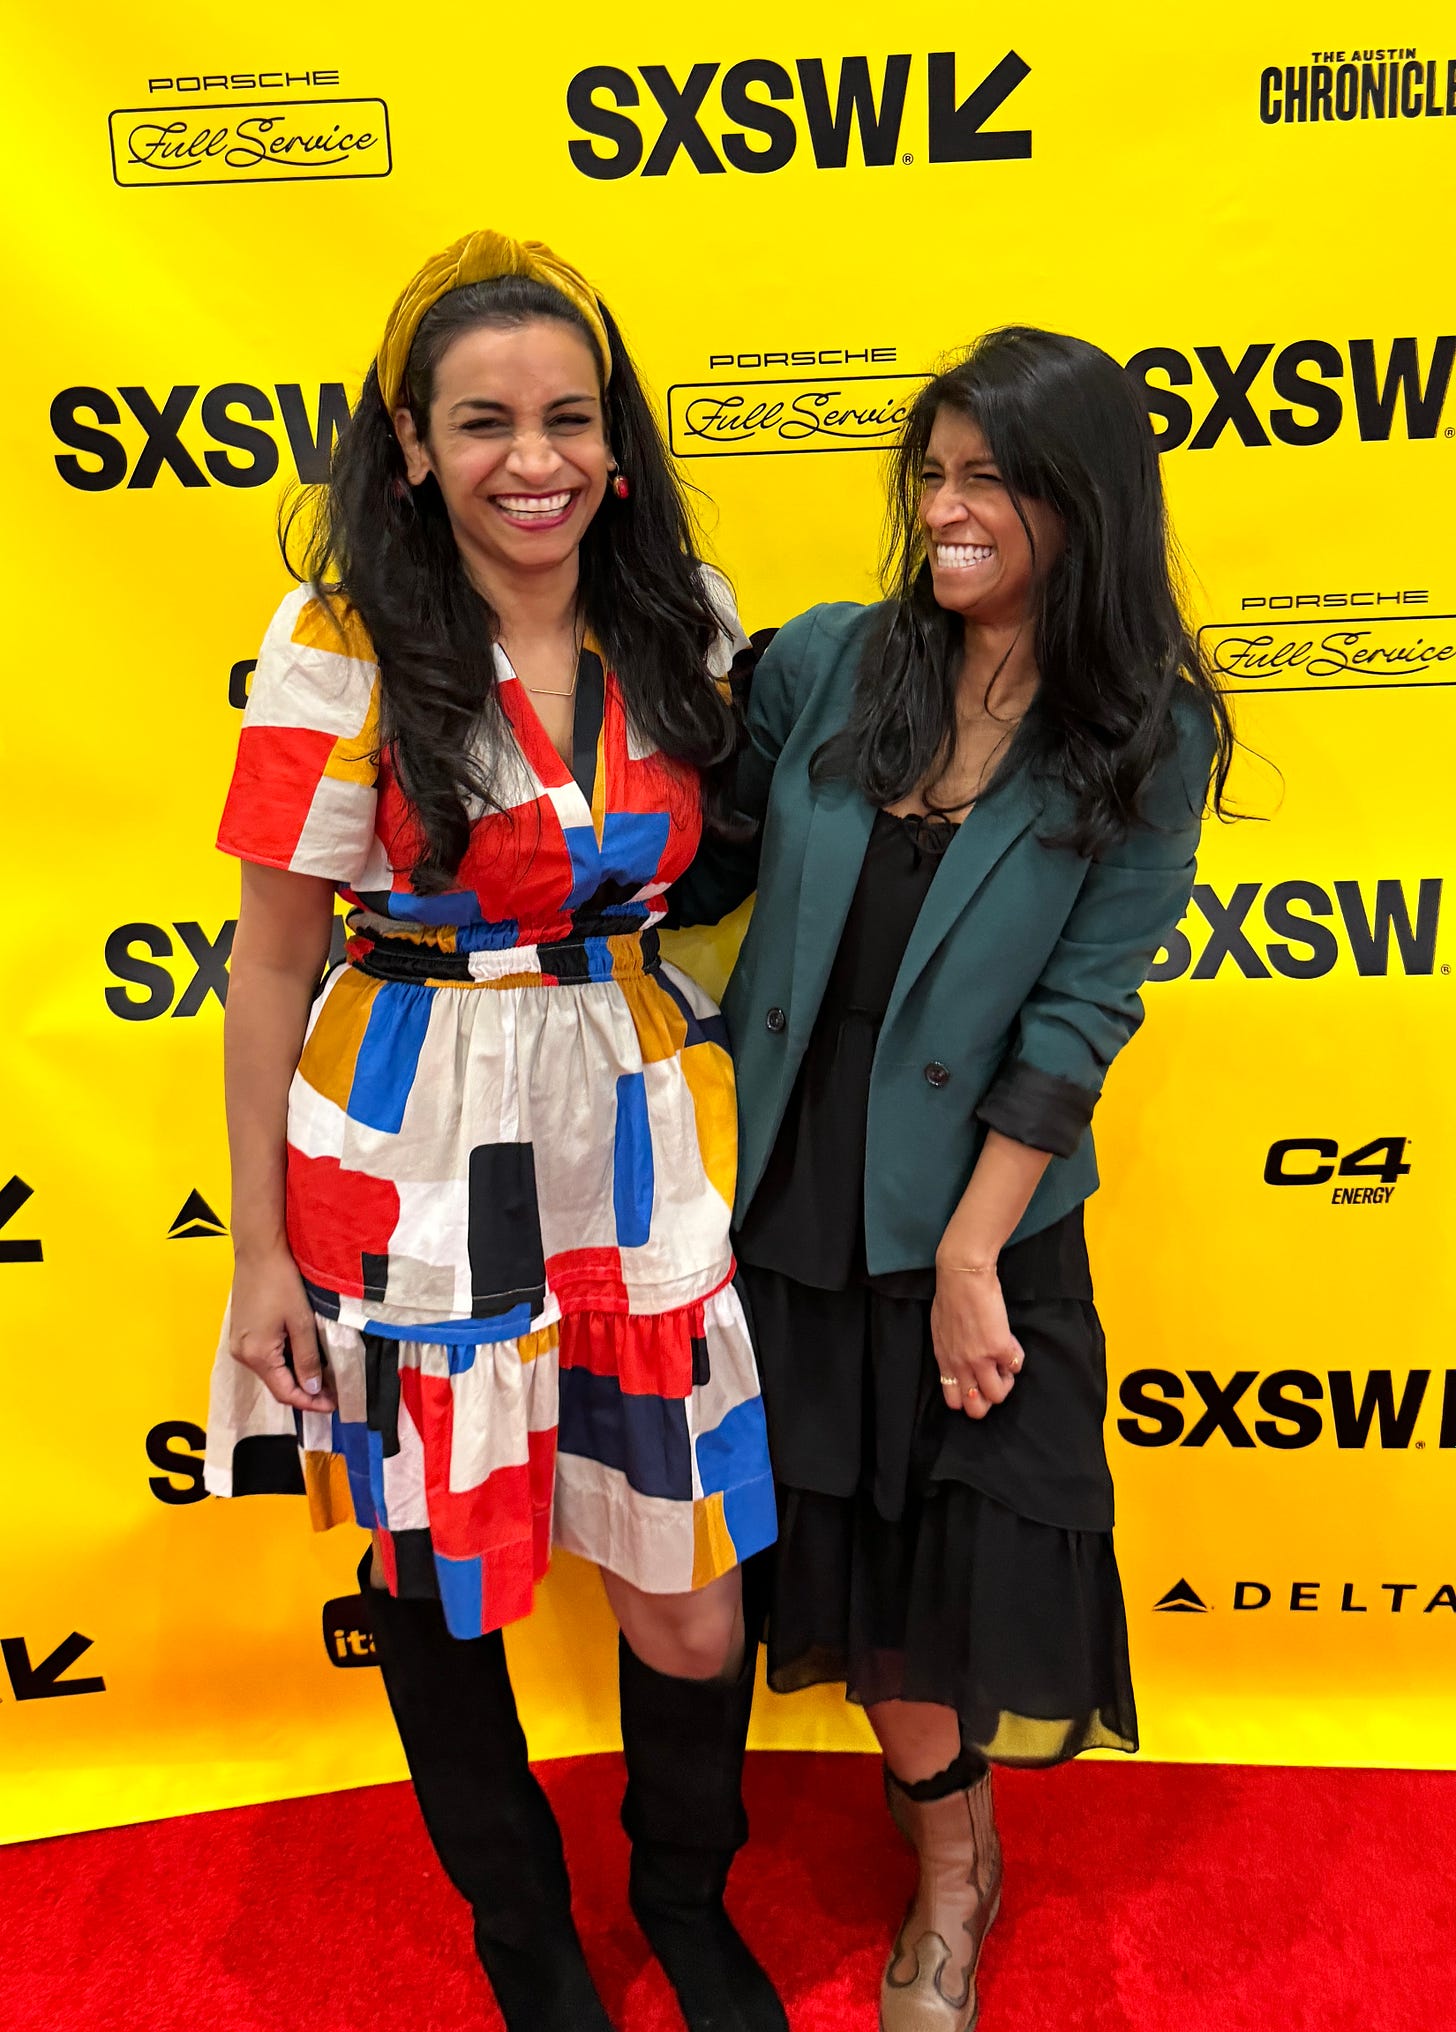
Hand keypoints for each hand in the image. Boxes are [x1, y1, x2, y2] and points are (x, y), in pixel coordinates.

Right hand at [229, 1246, 335, 1413]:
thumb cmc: (280, 1282)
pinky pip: (266, 1357)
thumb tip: (312, 1389)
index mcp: (257, 1355)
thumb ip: (307, 1358)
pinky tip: (304, 1358)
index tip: (334, 1405)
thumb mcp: (301, 1321)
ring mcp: (240, 1343)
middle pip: (276, 1384)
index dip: (310, 1403)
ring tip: (323, 1377)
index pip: (285, 1393)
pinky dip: (286, 1362)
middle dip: (305, 1392)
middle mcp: (243, 1354)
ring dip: (296, 1377)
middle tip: (333, 1393)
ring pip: (272, 1371)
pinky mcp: (242, 1332)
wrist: (258, 1251)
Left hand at [929, 1264, 1024, 1420]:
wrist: (963, 1276)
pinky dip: (1016, 1357)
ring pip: (998, 1395)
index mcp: (944, 1361)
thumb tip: (962, 1360)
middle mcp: (960, 1365)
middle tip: (993, 1376)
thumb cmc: (950, 1295)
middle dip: (988, 1398)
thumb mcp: (941, 1330)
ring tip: (1003, 1360)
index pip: (954, 1401)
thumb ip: (950, 1350)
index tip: (977, 1380)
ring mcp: (980, 1359)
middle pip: (976, 1409)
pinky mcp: (999, 1348)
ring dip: (1006, 1381)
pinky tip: (1010, 1340)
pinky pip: (1016, 1366)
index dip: (969, 1396)